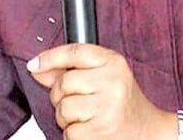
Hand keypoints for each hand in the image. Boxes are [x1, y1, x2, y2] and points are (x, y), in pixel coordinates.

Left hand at [27, 43, 174, 138]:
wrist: (148, 131)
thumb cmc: (123, 103)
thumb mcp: (103, 77)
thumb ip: (70, 70)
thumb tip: (37, 68)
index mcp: (114, 62)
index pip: (75, 52)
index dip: (50, 57)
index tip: (35, 64)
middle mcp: (113, 81)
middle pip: (63, 83)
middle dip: (61, 96)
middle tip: (77, 102)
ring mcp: (108, 106)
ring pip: (63, 108)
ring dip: (66, 118)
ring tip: (85, 118)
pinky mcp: (102, 130)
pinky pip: (69, 132)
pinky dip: (74, 134)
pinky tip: (89, 130)